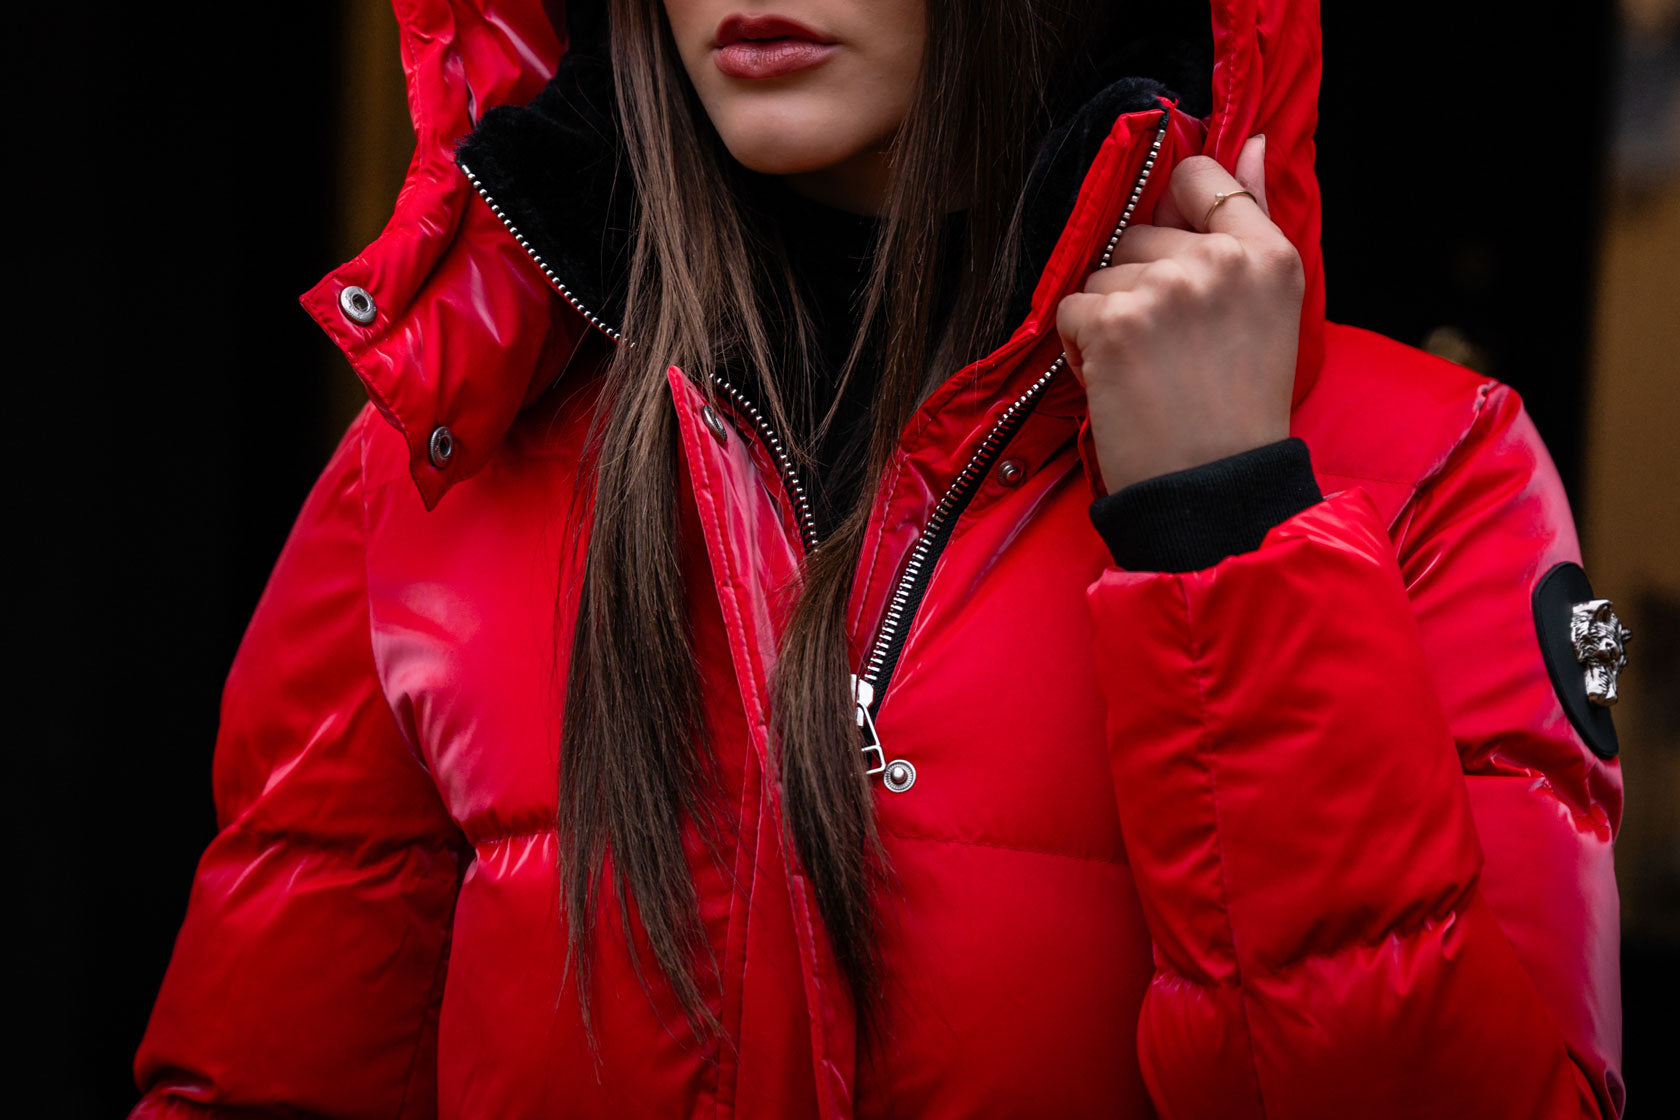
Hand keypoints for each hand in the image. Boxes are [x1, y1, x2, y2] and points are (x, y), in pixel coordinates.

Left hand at [1057, 135, 1304, 493]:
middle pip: (1138, 234)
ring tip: (1147, 369)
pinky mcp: (1115, 322)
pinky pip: (1071, 310)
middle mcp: (1219, 261)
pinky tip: (1119, 382)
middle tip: (1169, 348)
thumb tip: (1248, 140)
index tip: (1174, 259)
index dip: (1173, 213)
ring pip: (1101, 274)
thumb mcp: (1270, 308)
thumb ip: (1253, 217)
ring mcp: (1165, 289)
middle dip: (1137, 284)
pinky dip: (1080, 348)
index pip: (1202, 178)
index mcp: (1268, 254)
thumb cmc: (1239, 410)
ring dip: (1108, 319)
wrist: (1214, 490)